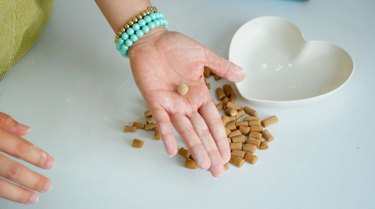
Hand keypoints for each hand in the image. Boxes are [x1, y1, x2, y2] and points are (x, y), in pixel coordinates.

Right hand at [0, 112, 53, 203]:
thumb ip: (4, 121)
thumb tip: (26, 130)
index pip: (18, 147)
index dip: (36, 156)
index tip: (50, 163)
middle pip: (10, 169)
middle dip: (32, 179)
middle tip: (47, 185)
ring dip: (17, 194)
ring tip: (33, 198)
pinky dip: (2, 193)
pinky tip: (12, 196)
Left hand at [129, 28, 244, 176]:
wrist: (151, 40)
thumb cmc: (175, 46)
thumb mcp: (203, 56)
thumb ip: (222, 67)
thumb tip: (243, 75)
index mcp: (199, 95)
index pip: (213, 122)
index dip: (220, 139)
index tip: (227, 156)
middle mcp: (186, 104)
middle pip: (201, 132)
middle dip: (210, 151)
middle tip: (217, 171)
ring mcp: (171, 104)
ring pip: (185, 130)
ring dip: (194, 147)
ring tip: (203, 164)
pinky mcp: (155, 101)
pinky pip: (162, 121)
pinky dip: (167, 135)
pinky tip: (172, 150)